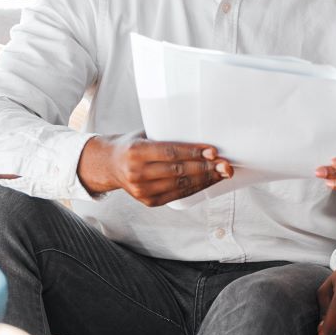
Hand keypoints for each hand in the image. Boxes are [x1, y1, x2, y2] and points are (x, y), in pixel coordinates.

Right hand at [77, 132, 231, 206]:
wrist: (109, 165)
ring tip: (222, 173)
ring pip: (180, 185)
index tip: (213, 151)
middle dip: (206, 168)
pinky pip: (177, 195)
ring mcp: (142, 190)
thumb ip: (166, 136)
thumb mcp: (143, 134)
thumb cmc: (132, 144)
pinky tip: (208, 181)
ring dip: (205, 180)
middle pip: (178, 171)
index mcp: (135, 152)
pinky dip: (195, 188)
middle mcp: (137, 173)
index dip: (193, 152)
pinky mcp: (149, 202)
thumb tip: (200, 133)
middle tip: (226, 164)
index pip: (170, 153)